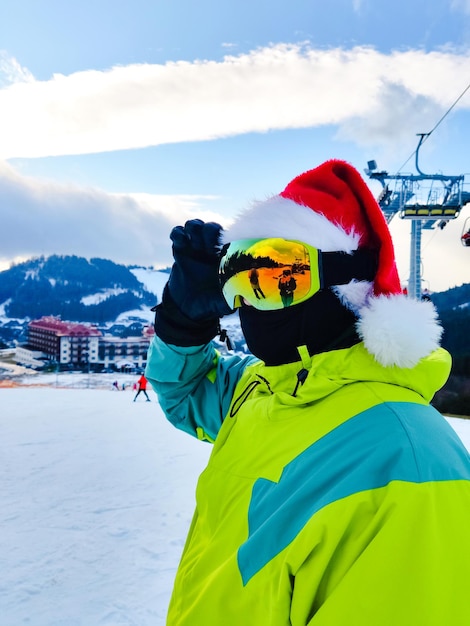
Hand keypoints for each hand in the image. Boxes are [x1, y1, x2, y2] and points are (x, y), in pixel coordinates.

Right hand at [153, 219, 232, 346]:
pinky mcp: (179, 250)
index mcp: (225, 258)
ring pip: (195, 225)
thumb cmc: (211, 304)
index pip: (229, 237)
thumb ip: (234, 299)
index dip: (226, 238)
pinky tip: (181, 243)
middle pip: (212, 227)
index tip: (221, 249)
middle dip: (210, 232)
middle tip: (207, 248)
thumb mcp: (224, 303)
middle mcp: (210, 250)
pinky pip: (178, 233)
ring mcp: (194, 248)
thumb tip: (248, 300)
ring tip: (194, 244)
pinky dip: (178, 233)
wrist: (187, 308)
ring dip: (194, 229)